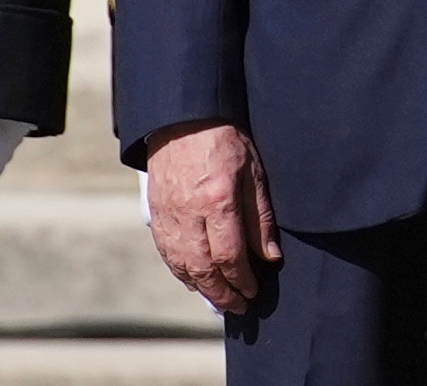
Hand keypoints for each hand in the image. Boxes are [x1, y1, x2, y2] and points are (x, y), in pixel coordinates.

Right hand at [145, 120, 280, 314]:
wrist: (182, 120)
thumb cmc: (224, 140)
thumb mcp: (254, 171)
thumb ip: (260, 216)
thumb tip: (270, 256)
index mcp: (217, 201)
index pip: (229, 255)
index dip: (242, 279)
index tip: (253, 291)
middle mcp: (189, 214)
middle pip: (203, 268)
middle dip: (222, 293)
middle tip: (238, 306)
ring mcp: (168, 216)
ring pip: (182, 266)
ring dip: (201, 288)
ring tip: (220, 299)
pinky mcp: (156, 215)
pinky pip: (167, 254)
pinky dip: (181, 272)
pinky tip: (194, 280)